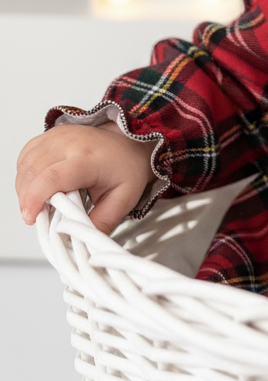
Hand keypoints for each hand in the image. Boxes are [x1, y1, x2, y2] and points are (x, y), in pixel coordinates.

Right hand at [16, 122, 157, 235]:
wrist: (130, 143)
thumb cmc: (127, 167)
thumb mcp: (123, 200)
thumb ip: (102, 223)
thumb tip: (85, 245)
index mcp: (89, 158)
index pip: (52, 177)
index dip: (35, 199)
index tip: (31, 218)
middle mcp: (70, 143)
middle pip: (33, 173)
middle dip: (28, 200)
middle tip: (41, 217)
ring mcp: (58, 136)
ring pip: (25, 166)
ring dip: (25, 189)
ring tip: (43, 203)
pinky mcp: (50, 136)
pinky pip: (26, 158)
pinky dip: (25, 176)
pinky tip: (38, 187)